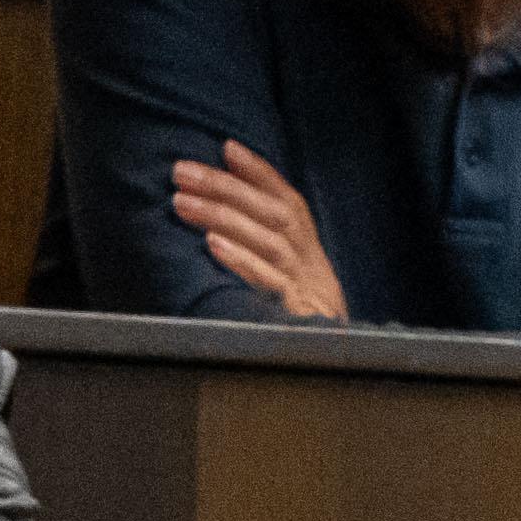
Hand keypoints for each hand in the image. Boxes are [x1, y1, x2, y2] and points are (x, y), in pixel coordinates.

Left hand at [170, 138, 342, 320]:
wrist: (338, 372)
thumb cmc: (303, 322)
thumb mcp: (293, 282)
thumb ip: (268, 247)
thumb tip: (225, 213)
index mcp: (311, 253)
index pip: (289, 202)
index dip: (261, 173)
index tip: (228, 148)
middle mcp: (312, 265)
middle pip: (274, 215)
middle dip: (227, 187)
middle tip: (182, 171)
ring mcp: (307, 289)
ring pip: (269, 242)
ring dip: (224, 217)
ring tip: (182, 202)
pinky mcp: (299, 315)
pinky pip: (270, 283)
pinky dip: (243, 260)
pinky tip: (212, 245)